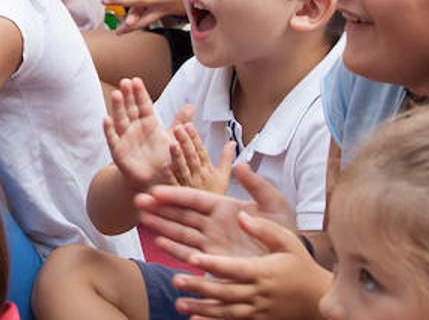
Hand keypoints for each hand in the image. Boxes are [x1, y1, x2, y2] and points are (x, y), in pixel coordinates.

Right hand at [103, 77, 175, 190]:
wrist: (154, 181)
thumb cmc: (162, 158)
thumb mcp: (173, 138)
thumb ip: (180, 121)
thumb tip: (191, 105)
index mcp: (148, 123)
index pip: (143, 104)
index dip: (140, 93)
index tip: (136, 80)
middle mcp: (135, 128)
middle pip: (130, 108)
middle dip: (127, 95)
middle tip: (125, 82)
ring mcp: (125, 139)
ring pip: (120, 120)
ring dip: (117, 107)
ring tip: (116, 94)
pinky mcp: (118, 152)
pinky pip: (113, 140)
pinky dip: (109, 130)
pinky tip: (106, 119)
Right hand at [136, 163, 296, 263]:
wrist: (290, 263)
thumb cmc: (284, 231)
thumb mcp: (273, 204)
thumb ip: (256, 185)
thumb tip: (240, 164)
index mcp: (224, 206)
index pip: (194, 198)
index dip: (175, 194)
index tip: (156, 189)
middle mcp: (213, 223)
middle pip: (181, 213)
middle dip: (160, 207)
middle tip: (139, 200)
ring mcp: (211, 242)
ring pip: (180, 231)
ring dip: (161, 225)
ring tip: (142, 218)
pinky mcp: (213, 261)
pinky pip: (189, 253)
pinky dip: (173, 248)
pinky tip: (158, 241)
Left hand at [167, 122, 233, 194]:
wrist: (218, 226)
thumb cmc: (218, 199)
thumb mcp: (224, 177)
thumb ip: (226, 159)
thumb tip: (231, 143)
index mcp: (209, 172)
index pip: (202, 152)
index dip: (195, 138)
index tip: (188, 125)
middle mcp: (199, 179)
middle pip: (192, 158)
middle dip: (186, 143)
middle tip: (178, 129)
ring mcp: (190, 188)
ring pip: (183, 170)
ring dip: (177, 157)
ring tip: (172, 144)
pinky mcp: (181, 198)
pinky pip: (175, 187)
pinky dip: (170, 176)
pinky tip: (165, 167)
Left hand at [170, 214, 330, 318]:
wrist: (317, 299)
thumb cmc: (300, 264)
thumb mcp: (288, 242)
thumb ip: (264, 229)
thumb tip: (241, 215)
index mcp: (263, 272)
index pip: (235, 268)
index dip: (215, 264)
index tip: (195, 258)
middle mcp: (258, 293)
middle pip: (225, 292)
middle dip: (199, 287)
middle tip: (175, 280)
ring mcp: (256, 310)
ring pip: (225, 311)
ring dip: (201, 308)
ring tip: (178, 304)